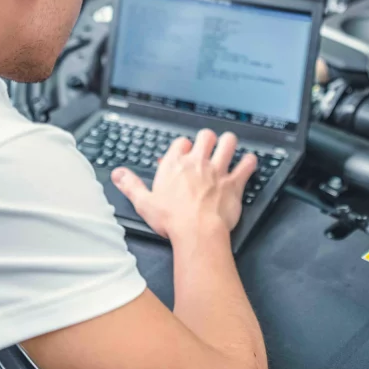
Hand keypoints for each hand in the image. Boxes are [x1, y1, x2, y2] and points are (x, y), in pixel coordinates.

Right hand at [111, 129, 256, 242]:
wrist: (197, 232)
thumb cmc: (172, 220)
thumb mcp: (144, 203)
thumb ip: (131, 185)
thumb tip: (118, 175)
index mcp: (175, 165)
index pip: (181, 142)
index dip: (184, 146)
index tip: (185, 153)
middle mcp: (198, 163)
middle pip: (206, 136)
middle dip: (208, 139)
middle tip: (208, 146)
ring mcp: (218, 171)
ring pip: (228, 142)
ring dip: (229, 143)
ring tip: (228, 146)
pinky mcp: (234, 182)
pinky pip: (247, 164)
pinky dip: (249, 162)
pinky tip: (249, 163)